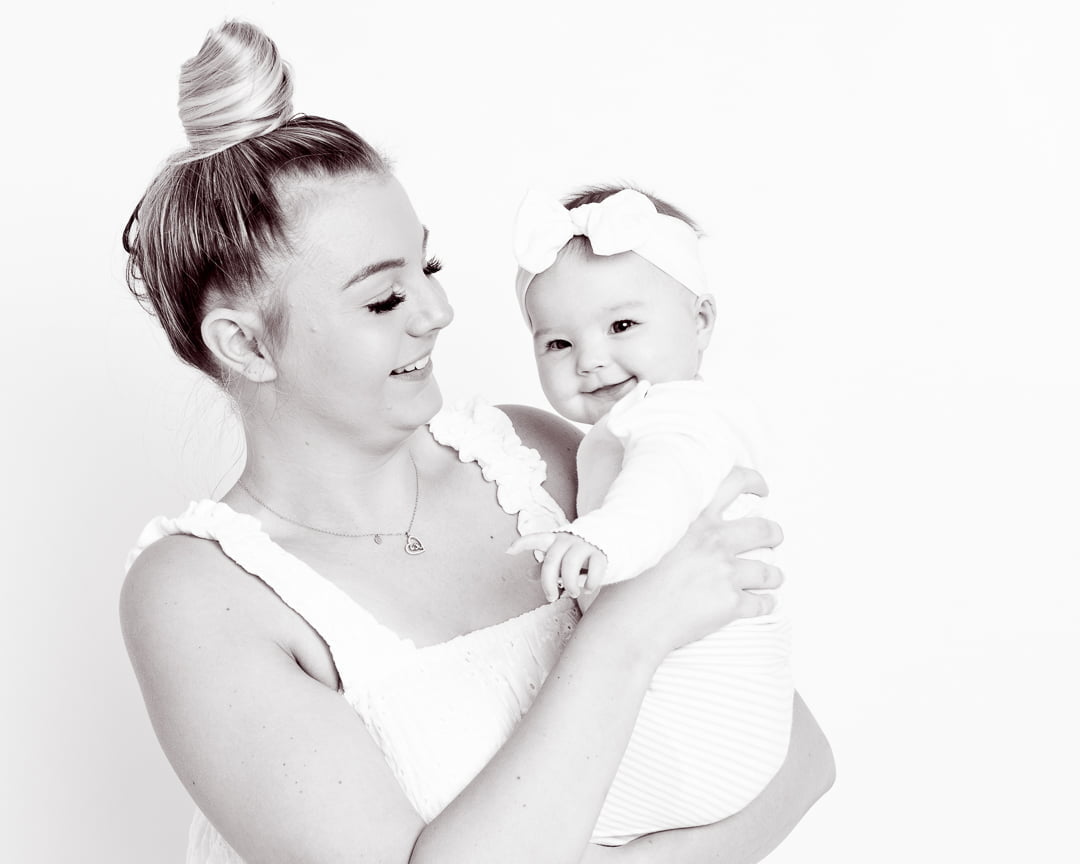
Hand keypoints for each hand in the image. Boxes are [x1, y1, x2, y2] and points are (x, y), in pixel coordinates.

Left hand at [507, 532, 608, 601]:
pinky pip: (593, 570)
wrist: (613, 538)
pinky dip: (590, 583)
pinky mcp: (601, 554)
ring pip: (570, 565)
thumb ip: (547, 564)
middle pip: (552, 561)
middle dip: (549, 582)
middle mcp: (569, 540)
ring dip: (569, 583)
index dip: (523, 544)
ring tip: (573, 592)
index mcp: (556, 540)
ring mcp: (585, 545)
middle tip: (551, 597)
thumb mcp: (563, 556)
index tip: (508, 551)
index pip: (537, 539)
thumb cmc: (581, 552)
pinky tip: (589, 588)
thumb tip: (528, 575)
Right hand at [588, 467, 784, 657]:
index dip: (753, 480)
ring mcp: (725, 573)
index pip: (733, 483)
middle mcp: (714, 541)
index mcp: (694, 518)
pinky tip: (762, 604)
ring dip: (774, 575)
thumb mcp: (646, 536)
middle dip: (774, 534)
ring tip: (771, 577)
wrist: (630, 621)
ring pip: (769, 571)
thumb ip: (669, 522)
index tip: (761, 487)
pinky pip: (762, 603)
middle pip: (764, 530)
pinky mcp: (731, 603)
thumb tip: (678, 516)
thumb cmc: (628, 581)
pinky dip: (765, 604)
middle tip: (774, 537)